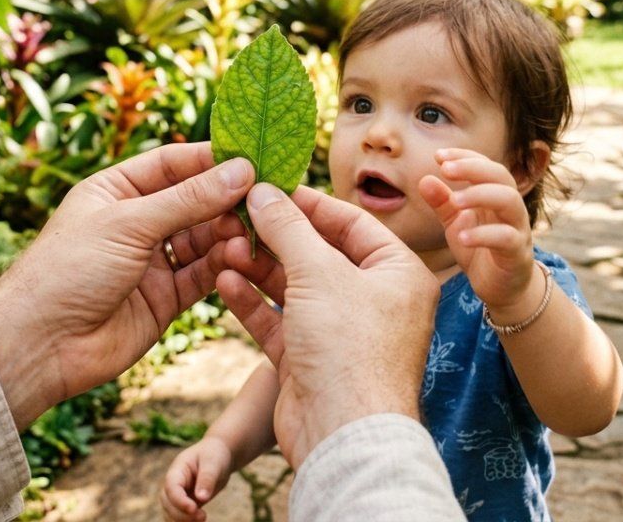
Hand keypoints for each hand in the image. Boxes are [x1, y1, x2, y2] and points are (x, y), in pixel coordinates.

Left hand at [0, 142, 253, 428]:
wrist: (41, 345)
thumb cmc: (67, 271)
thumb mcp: (128, 224)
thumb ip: (187, 199)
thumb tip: (240, 171)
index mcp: (116, 191)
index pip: (173, 164)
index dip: (212, 159)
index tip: (253, 157)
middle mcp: (136, 223)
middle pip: (194, 202)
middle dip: (228, 199)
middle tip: (268, 196)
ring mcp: (151, 262)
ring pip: (204, 239)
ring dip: (228, 234)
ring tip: (253, 232)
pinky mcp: (165, 298)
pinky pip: (202, 276)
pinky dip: (222, 267)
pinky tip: (239, 259)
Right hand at [160, 437, 234, 520]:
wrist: (219, 455)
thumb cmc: (215, 455)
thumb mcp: (213, 463)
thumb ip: (207, 479)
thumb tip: (201, 498)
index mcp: (177, 471)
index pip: (172, 488)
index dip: (179, 501)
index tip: (194, 509)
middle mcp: (174, 484)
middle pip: (168, 503)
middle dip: (181, 514)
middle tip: (203, 517)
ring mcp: (178, 495)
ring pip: (170, 513)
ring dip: (182, 521)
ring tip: (202, 519)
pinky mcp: (185, 504)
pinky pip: (179, 517)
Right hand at [217, 183, 439, 467]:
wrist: (343, 434)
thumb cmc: (350, 348)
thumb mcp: (318, 272)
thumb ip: (288, 228)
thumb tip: (263, 191)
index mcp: (398, 273)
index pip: (352, 223)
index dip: (309, 202)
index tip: (270, 187)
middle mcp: (376, 301)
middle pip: (320, 254)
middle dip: (277, 236)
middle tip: (237, 214)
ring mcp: (342, 333)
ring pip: (295, 288)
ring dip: (259, 267)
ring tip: (224, 245)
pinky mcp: (311, 361)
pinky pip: (280, 322)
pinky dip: (254, 302)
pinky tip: (224, 280)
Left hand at [418, 148, 540, 319]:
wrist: (502, 288)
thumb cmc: (479, 250)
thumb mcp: (455, 224)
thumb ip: (442, 203)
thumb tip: (425, 179)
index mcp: (495, 195)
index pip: (485, 165)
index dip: (465, 156)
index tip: (439, 156)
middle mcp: (510, 207)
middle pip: (501, 176)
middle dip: (473, 168)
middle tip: (446, 169)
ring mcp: (517, 229)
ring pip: (509, 201)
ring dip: (480, 195)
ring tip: (455, 200)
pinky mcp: (517, 253)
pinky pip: (506, 238)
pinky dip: (483, 235)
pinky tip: (462, 237)